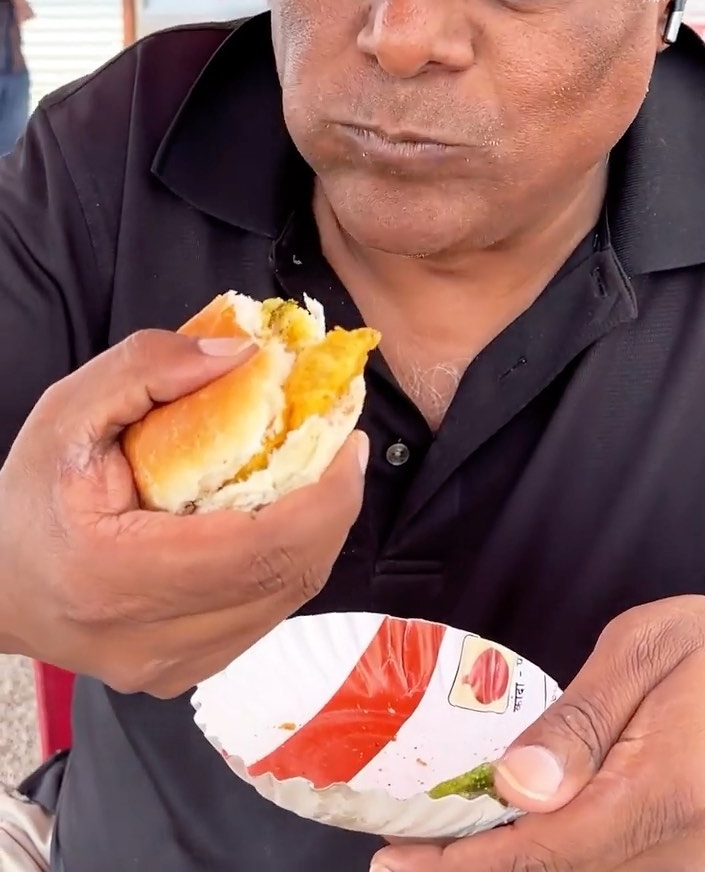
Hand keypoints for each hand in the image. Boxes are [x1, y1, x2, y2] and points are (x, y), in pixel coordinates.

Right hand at [0, 330, 367, 696]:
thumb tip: (244, 356)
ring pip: (284, 601)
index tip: (347, 442)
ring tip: (322, 474)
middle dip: (334, 507)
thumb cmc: (29, 498)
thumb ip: (149, 369)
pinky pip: (264, 615)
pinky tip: (286, 518)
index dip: (323, 498)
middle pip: (285, 577)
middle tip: (344, 447)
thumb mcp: (68, 413)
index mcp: (116, 575)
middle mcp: (148, 639)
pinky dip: (288, 563)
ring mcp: (169, 668)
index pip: (256, 549)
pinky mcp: (183, 673)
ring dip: (318, 534)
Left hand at [371, 597, 704, 870]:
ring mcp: (693, 867)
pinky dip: (555, 858)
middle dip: (477, 867)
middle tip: (409, 851)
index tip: (399, 859)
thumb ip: (580, 722)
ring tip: (448, 844)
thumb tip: (516, 788)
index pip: (545, 850)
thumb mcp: (644, 652)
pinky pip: (610, 869)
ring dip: (514, 864)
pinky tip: (513, 840)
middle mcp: (685, 852)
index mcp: (666, 793)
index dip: (464, 863)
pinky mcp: (691, 864)